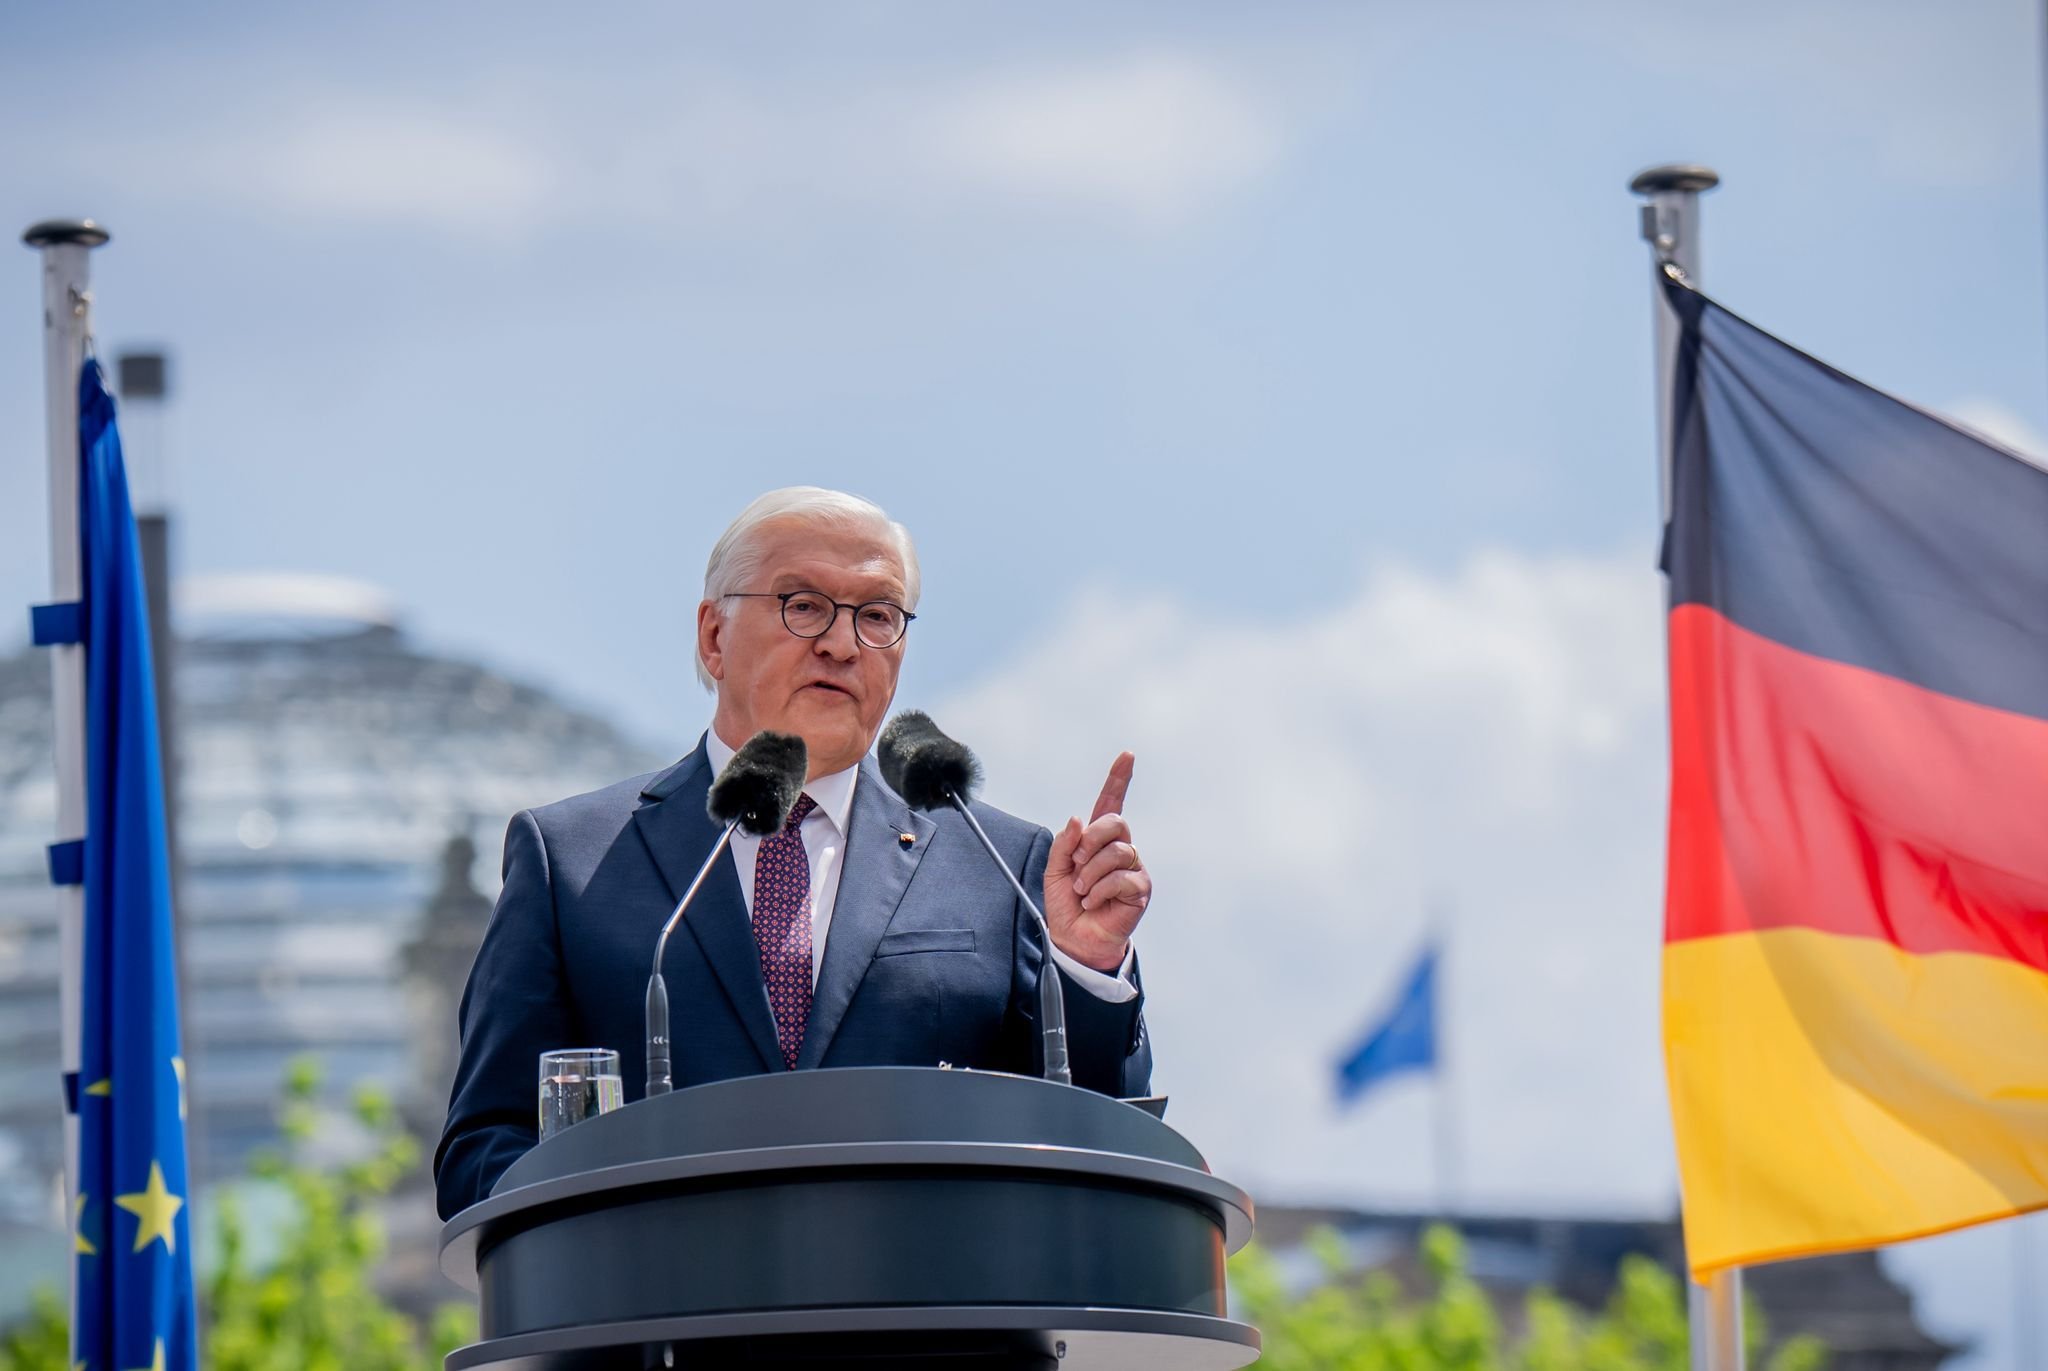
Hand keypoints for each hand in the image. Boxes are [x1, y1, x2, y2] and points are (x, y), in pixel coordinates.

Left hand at [1042, 752, 1148, 972]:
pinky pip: (1121, 877)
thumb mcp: (1054, 869)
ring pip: (1117, 852)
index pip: (1111, 803)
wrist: (1073, 938)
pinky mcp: (1140, 889)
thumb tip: (1079, 819)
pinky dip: (1099, 890)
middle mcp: (1120, 849)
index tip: (1127, 755)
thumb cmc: (1066, 904)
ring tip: (1081, 891)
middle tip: (1076, 863)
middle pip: (1115, 822)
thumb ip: (1064, 843)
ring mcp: (1133, 868)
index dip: (1119, 779)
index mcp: (1098, 839)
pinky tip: (1092, 902)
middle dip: (1090, 840)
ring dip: (1090, 873)